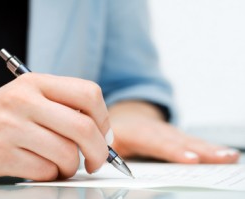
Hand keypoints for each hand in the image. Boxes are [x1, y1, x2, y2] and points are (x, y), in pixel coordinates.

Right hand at [0, 73, 109, 180]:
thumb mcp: (28, 99)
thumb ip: (63, 108)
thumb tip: (102, 131)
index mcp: (35, 82)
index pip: (88, 93)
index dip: (103, 118)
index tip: (104, 135)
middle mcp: (24, 100)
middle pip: (84, 126)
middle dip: (99, 151)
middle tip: (96, 160)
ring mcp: (12, 126)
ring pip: (67, 153)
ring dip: (71, 166)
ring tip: (61, 164)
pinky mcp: (2, 154)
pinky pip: (46, 170)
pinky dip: (51, 174)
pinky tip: (41, 168)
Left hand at [109, 101, 239, 162]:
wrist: (129, 116)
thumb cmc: (119, 132)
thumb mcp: (109, 140)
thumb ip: (109, 151)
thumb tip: (110, 162)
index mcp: (137, 132)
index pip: (156, 141)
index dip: (173, 150)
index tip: (191, 159)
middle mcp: (157, 131)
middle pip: (179, 141)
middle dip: (201, 150)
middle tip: (220, 158)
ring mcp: (170, 133)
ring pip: (190, 141)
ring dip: (210, 149)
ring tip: (228, 157)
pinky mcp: (178, 137)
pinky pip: (194, 143)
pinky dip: (211, 149)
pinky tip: (226, 155)